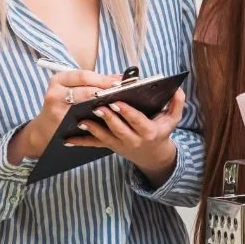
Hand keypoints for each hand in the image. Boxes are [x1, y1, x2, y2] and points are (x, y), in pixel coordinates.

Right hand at [11, 69, 121, 161]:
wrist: (45, 128)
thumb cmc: (64, 104)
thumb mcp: (73, 89)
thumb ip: (93, 82)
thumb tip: (119, 78)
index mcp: (59, 79)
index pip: (84, 76)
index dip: (103, 79)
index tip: (120, 82)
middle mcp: (55, 93)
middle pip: (85, 90)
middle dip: (105, 91)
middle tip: (122, 92)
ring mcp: (56, 109)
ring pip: (84, 104)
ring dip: (102, 104)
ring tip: (117, 103)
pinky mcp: (60, 124)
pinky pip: (82, 120)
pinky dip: (96, 118)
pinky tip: (107, 117)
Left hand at [66, 88, 186, 185]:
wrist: (152, 154)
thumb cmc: (161, 131)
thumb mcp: (173, 119)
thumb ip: (177, 103)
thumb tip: (177, 89)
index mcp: (149, 132)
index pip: (137, 121)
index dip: (126, 112)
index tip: (117, 102)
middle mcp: (133, 140)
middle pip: (119, 129)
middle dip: (108, 118)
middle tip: (97, 107)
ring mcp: (120, 145)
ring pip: (104, 138)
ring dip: (92, 129)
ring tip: (81, 121)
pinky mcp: (109, 146)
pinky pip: (94, 144)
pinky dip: (80, 142)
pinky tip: (67, 140)